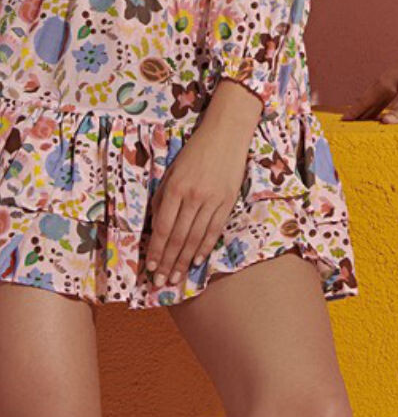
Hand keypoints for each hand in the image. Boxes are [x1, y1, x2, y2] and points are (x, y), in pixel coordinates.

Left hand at [145, 81, 260, 286]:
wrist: (227, 134)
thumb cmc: (195, 151)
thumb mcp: (172, 171)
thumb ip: (164, 198)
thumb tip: (158, 226)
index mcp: (175, 188)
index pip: (164, 227)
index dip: (156, 250)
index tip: (150, 268)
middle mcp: (193, 196)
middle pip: (179, 237)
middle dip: (168, 262)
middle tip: (161, 282)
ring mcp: (213, 200)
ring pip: (196, 237)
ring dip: (184, 261)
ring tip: (177, 277)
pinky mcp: (228, 201)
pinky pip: (214, 230)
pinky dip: (205, 247)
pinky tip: (196, 260)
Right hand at [345, 27, 397, 123]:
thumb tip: (384, 123)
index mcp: (385, 85)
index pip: (365, 102)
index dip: (355, 112)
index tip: (342, 121)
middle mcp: (388, 82)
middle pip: (370, 100)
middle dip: (360, 111)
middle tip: (351, 122)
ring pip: (381, 97)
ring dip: (373, 107)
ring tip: (369, 116)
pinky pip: (393, 94)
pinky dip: (388, 102)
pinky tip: (395, 102)